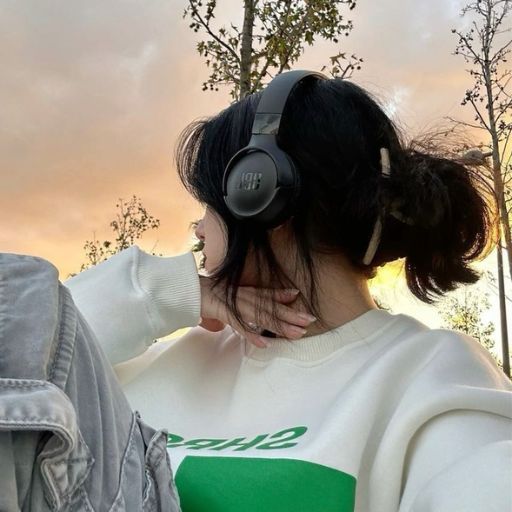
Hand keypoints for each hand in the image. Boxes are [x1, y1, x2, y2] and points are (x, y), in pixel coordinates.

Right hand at [198, 276, 316, 347]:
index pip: (265, 293)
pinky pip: (240, 325)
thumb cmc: (203, 297)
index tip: (297, 296)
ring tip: (296, 333)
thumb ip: (236, 311)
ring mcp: (234, 304)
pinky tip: (264, 343)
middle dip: (291, 314)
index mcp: (242, 293)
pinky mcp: (224, 312)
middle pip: (270, 306)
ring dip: (279, 325)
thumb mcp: (224, 301)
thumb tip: (244, 323)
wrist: (185, 292)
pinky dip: (251, 334)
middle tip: (310, 320)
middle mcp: (242, 297)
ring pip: (261, 315)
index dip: (282, 295)